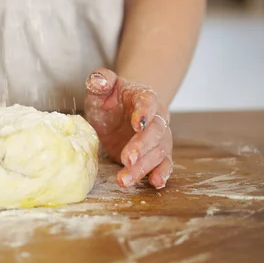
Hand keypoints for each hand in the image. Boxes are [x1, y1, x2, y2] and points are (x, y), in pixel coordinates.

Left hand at [84, 69, 172, 188]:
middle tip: (127, 159)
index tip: (137, 124)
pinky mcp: (154, 153)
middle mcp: (156, 117)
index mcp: (144, 97)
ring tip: (125, 179)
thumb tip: (99, 79)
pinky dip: (162, 173)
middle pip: (155, 131)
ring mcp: (158, 137)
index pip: (148, 102)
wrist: (119, 110)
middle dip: (142, 146)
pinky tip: (154, 183)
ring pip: (158, 151)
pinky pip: (164, 163)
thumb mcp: (100, 87)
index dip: (144, 113)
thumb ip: (100, 80)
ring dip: (144, 166)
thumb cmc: (109, 98)